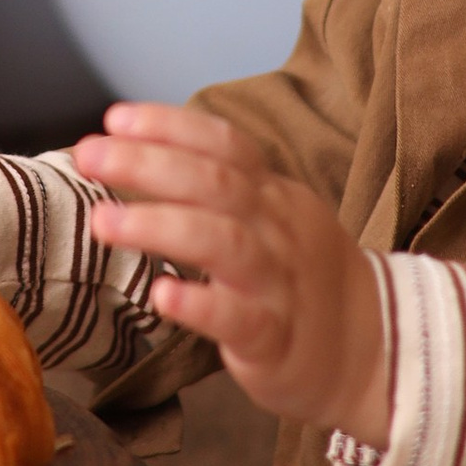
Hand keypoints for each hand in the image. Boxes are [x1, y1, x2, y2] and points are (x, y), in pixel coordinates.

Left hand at [72, 104, 388, 443]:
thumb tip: (139, 154)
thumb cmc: (302, 279)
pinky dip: (199, 305)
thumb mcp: (274, 217)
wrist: (375, 347)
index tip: (114, 118)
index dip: (170, 127)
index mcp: (272, 196)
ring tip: (105, 222)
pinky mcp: (276, 341)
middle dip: (148, 163)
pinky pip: (238, 319)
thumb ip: (219, 188)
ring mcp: (279, 284)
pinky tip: (161, 296)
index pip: (224, 145)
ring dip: (160, 225)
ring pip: (223, 243)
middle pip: (215, 182)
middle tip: (90, 156)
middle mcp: (277, 230)